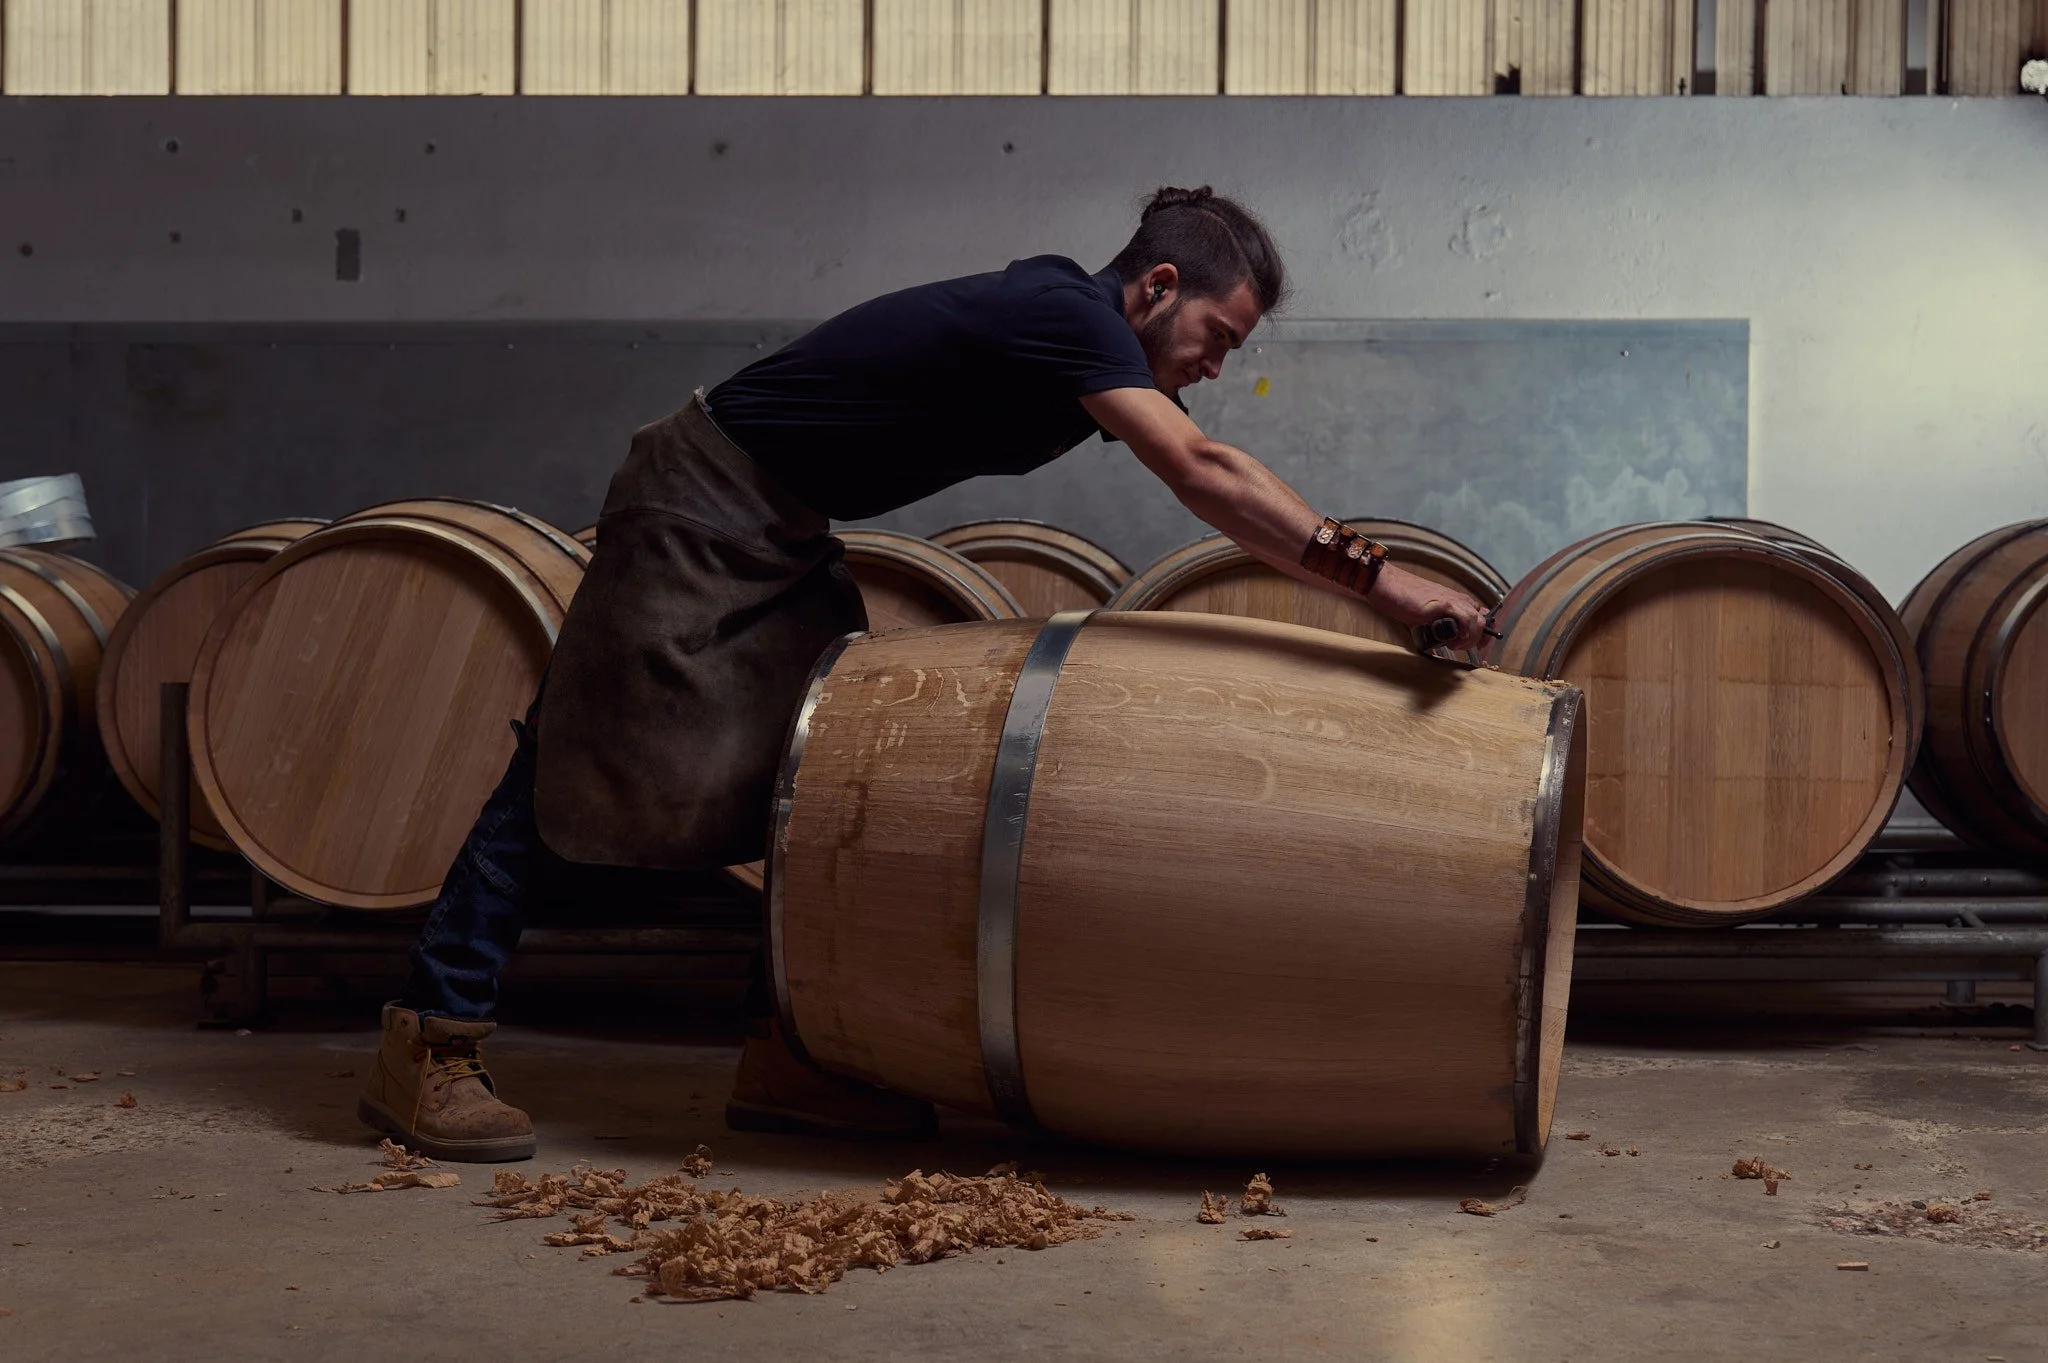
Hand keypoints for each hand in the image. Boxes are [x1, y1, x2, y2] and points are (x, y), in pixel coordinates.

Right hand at [1367, 566, 1491, 652]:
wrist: (1389, 587)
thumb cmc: (1403, 599)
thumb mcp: (1427, 612)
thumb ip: (1438, 621)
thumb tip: (1443, 637)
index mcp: (1456, 600)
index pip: (1481, 616)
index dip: (1483, 633)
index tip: (1478, 646)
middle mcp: (1458, 599)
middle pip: (1483, 621)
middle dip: (1476, 639)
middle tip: (1460, 647)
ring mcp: (1452, 600)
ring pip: (1478, 621)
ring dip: (1470, 638)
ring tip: (1454, 645)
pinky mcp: (1444, 604)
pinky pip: (1466, 618)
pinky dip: (1466, 630)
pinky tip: (1457, 638)